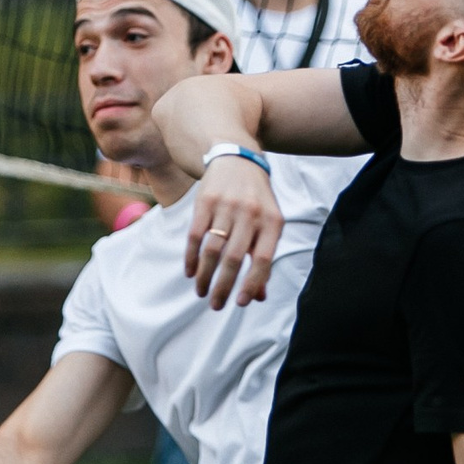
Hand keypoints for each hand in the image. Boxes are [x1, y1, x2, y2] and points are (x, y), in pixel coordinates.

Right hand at [186, 155, 284, 307]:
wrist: (237, 159)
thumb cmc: (256, 200)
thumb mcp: (268, 224)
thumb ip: (263, 258)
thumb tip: (259, 296)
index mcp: (272, 222)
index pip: (263, 259)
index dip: (252, 283)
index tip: (240, 303)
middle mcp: (251, 213)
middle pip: (234, 258)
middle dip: (223, 287)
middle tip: (215, 305)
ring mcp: (227, 206)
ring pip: (212, 249)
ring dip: (205, 276)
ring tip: (201, 292)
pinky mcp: (205, 201)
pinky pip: (195, 235)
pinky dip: (191, 257)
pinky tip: (191, 272)